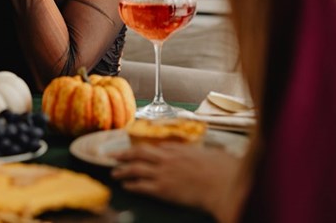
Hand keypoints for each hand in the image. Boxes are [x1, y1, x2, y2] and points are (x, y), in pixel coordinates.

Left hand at [112, 143, 244, 221]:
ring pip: (136, 169)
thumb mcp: (213, 153)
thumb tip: (207, 154)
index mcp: (179, 149)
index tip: (136, 150)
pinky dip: (132, 185)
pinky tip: (125, 186)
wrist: (223, 185)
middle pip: (139, 153)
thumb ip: (203, 153)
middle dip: (124, 153)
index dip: (144, 148)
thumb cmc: (223, 169)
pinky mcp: (163, 189)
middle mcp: (167, 158)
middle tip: (112, 155)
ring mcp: (163, 173)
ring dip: (122, 170)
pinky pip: (142, 186)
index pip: (156, 146)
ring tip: (114, 172)